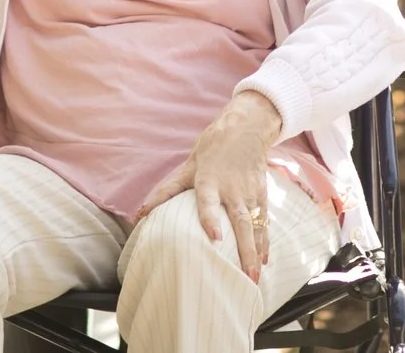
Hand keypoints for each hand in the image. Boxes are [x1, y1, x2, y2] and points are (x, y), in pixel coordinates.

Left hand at [135, 89, 281, 280]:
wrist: (246, 128)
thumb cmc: (212, 148)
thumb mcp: (188, 166)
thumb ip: (167, 191)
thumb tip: (139, 214)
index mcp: (210, 180)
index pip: (209, 202)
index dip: (211, 218)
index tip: (214, 237)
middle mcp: (232, 189)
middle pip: (239, 221)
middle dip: (244, 249)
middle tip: (245, 274)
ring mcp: (250, 192)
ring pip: (255, 225)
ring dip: (256, 251)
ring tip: (255, 276)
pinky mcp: (261, 194)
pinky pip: (264, 221)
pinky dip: (265, 241)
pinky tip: (264, 260)